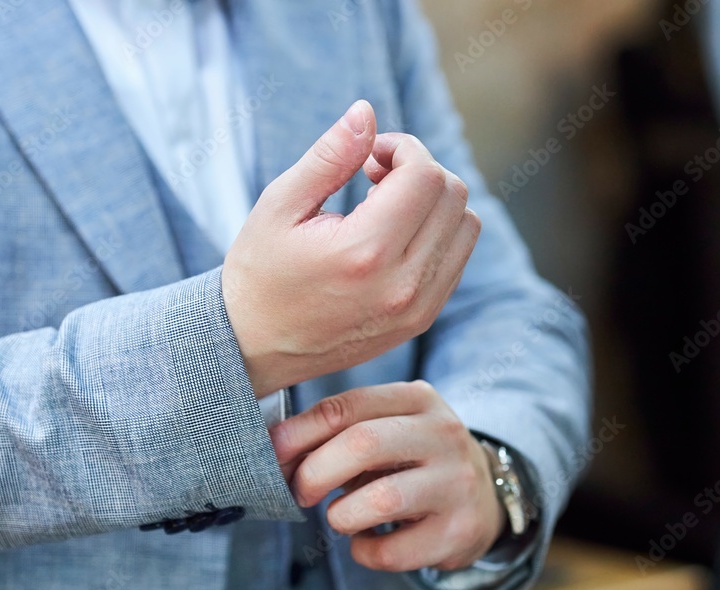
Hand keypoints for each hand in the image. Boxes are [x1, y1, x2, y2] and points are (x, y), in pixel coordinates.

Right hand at [223, 100, 480, 397]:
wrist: (253, 347)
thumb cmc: (259, 272)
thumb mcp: (280, 206)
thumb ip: (329, 156)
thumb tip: (367, 111)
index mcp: (365, 253)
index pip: (424, 174)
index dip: (400, 148)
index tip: (366, 157)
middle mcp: (402, 285)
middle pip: (452, 194)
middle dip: (418, 169)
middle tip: (373, 176)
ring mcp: (417, 307)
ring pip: (466, 224)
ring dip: (434, 200)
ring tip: (385, 206)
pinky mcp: (421, 320)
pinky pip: (457, 257)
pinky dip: (437, 232)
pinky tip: (393, 235)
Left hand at [270, 381, 505, 571]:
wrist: (483, 498)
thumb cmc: (410, 460)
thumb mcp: (383, 431)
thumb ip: (334, 434)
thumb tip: (273, 451)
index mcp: (418, 398)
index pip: (347, 406)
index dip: (299, 432)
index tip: (273, 454)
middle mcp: (443, 434)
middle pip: (362, 444)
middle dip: (314, 473)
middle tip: (300, 493)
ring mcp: (457, 482)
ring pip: (380, 500)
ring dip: (341, 516)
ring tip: (341, 516)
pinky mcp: (461, 531)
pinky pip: (392, 551)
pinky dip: (364, 551)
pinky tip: (367, 541)